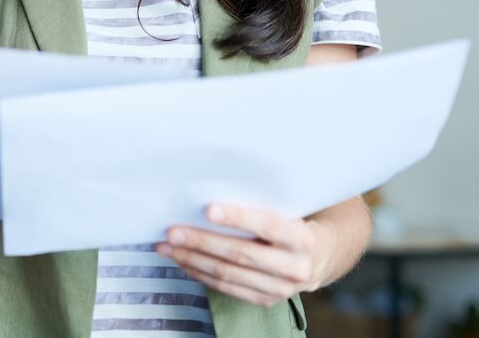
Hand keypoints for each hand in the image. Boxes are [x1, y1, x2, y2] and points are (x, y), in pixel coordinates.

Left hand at [155, 203, 332, 306]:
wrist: (322, 255)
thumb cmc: (294, 222)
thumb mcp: (288, 209)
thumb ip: (259, 202)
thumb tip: (210, 188)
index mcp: (303, 238)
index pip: (267, 226)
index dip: (238, 218)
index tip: (208, 209)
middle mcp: (295, 267)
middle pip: (240, 254)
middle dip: (201, 242)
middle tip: (172, 231)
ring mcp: (280, 288)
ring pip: (228, 274)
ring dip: (192, 260)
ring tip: (167, 247)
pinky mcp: (265, 300)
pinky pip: (226, 288)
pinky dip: (200, 273)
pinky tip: (182, 261)